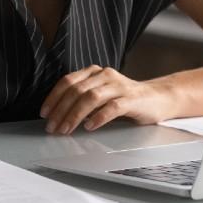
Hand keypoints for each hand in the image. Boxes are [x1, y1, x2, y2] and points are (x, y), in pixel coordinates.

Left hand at [39, 66, 178, 134]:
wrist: (158, 99)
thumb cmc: (126, 100)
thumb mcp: (101, 95)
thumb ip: (83, 99)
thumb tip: (57, 115)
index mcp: (96, 72)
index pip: (68, 81)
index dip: (53, 97)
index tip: (44, 113)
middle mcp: (106, 75)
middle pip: (77, 90)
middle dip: (61, 110)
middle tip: (52, 127)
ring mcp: (119, 86)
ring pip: (91, 98)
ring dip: (74, 115)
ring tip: (66, 129)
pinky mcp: (132, 99)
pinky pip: (112, 107)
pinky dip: (98, 117)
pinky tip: (90, 126)